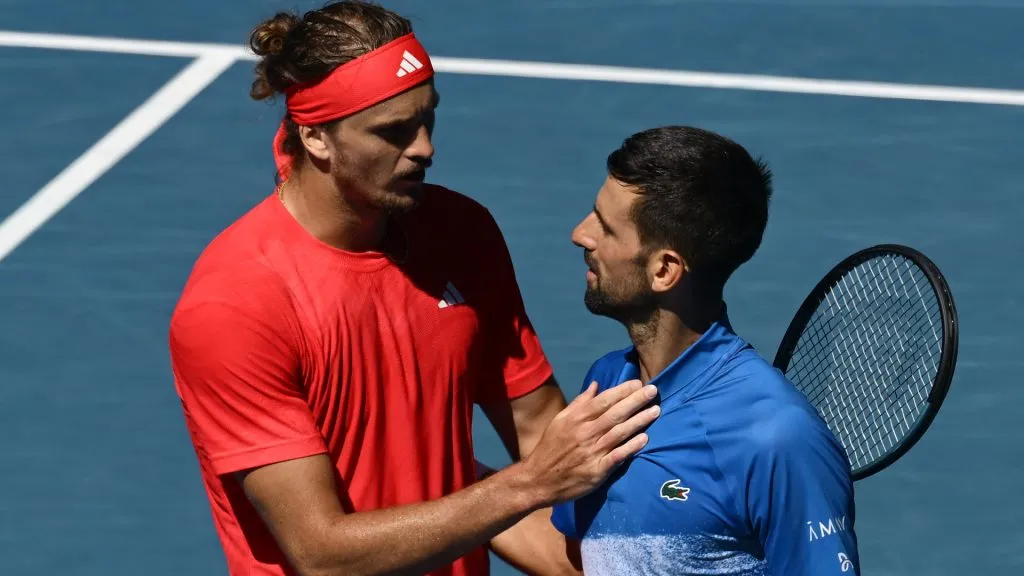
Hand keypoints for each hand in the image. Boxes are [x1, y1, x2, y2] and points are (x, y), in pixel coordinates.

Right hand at [519, 379, 658, 506]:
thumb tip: (596, 385)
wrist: (538, 479)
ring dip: (639, 421)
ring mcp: (592, 452)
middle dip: (635, 400)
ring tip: (656, 410)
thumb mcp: (560, 421)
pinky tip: (644, 439)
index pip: (603, 401)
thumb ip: (579, 403)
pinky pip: (617, 456)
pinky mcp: (597, 470)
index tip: (638, 383)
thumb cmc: (550, 448)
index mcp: (576, 419)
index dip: (622, 391)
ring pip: (619, 432)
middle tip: (654, 390)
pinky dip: (631, 447)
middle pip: (614, 414)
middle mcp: (585, 433)